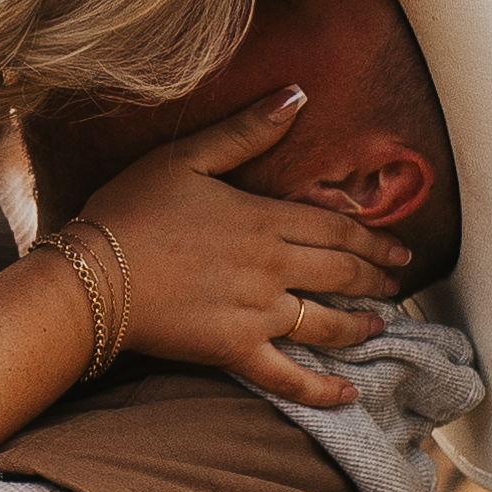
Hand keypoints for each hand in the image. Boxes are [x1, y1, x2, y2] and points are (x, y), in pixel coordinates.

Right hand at [62, 93, 411, 409]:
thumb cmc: (131, 210)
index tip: (399, 249)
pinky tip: (349, 396)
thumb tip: (298, 94)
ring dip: (360, 325)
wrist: (91, 276)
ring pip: (326, 323)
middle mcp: (272, 268)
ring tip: (380, 325)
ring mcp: (256, 313)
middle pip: (341, 274)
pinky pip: (288, 377)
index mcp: (265, 220)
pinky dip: (322, 391)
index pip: (338, 230)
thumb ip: (246, 130)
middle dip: (376, 279)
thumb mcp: (187, 157)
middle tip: (398, 283)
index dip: (375, 240)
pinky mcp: (234, 351)